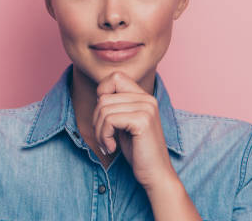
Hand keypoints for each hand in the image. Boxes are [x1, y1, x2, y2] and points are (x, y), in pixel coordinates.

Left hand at [92, 71, 176, 189]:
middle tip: (104, 137)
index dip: (102, 93)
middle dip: (96, 120)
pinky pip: (109, 120)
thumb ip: (116, 106)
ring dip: (99, 131)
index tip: (104, 117)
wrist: (155, 174)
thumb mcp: (124, 123)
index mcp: (144, 97)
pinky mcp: (142, 121)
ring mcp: (146, 108)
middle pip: (104, 97)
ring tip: (107, 144)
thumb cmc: (138, 151)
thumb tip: (99, 94)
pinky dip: (104, 136)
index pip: (115, 77)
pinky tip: (112, 147)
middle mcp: (147, 99)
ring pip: (103, 109)